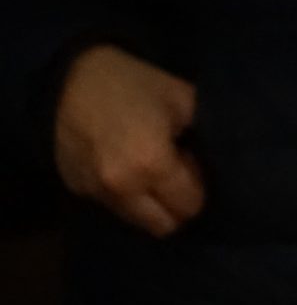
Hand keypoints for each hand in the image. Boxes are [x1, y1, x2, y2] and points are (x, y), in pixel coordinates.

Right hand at [53, 44, 204, 237]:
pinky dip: (126, 196)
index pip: (190, 206)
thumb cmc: (131, 82)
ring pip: (138, 222)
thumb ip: (207, 135)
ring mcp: (95, 192)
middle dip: (178, 206)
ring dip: (152, 205)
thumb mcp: (182, 98)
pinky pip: (113, 207)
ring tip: (151, 169)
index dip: (199, 187)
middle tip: (177, 174)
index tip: (193, 163)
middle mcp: (122, 188)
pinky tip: (126, 166)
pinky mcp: (77, 190)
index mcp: (152, 164)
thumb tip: (223, 160)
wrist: (65, 78)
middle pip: (164, 226)